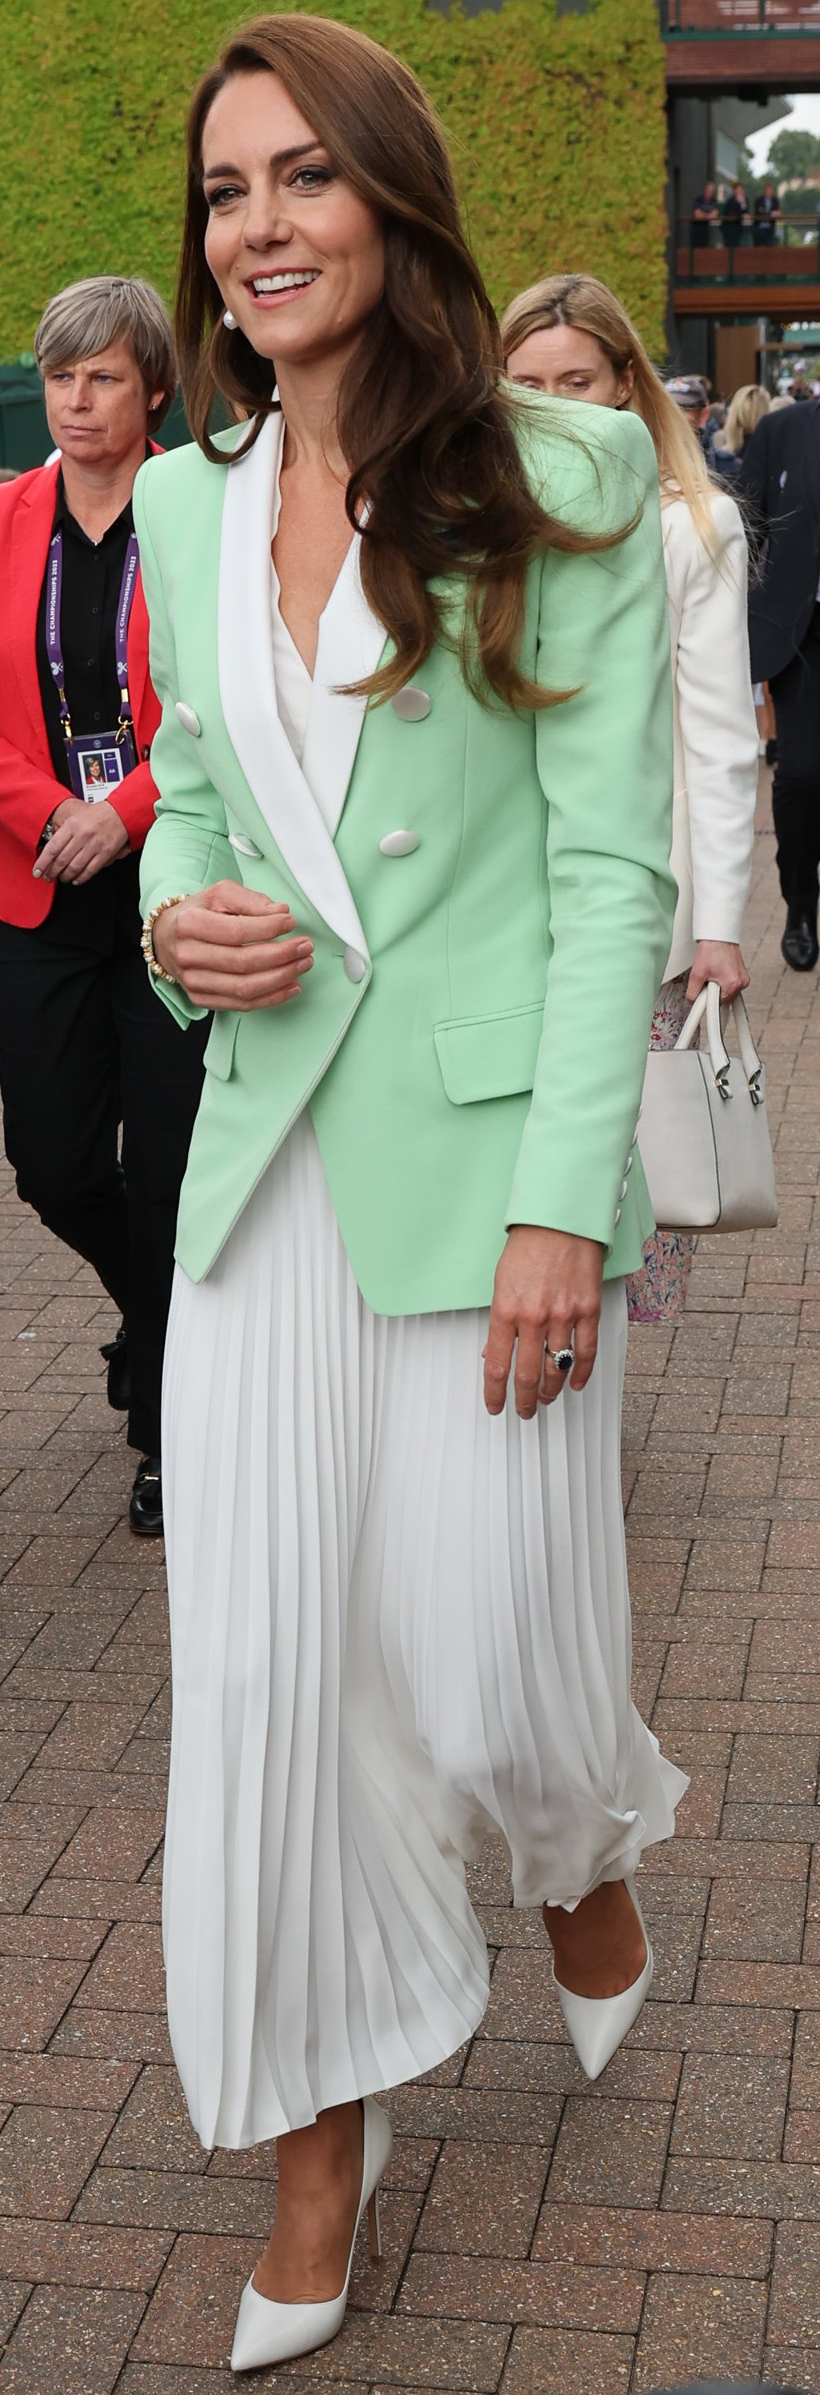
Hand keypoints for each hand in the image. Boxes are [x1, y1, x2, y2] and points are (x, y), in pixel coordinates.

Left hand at [33, 798, 129, 883]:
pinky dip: (82, 878)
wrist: (120, 813)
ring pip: (75, 867)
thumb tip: (51, 852)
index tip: (37, 871)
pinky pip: (90, 870)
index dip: (42, 863)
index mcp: (72, 825)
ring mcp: (94, 845)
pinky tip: (76, 879)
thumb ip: (63, 833)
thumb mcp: (75, 818)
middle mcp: (82, 835)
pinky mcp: (105, 853)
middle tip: (48, 876)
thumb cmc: (98, 815)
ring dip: (66, 876)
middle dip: (52, 872)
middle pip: (62, 860)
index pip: (52, 848)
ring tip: (63, 878)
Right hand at [153, 880, 313, 1010]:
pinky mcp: (201, 999)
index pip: (236, 931)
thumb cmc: (196, 914)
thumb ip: (251, 900)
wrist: (167, 938)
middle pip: (243, 962)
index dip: (268, 928)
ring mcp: (194, 981)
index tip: (290, 922)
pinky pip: (241, 1004)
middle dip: (281, 955)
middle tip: (305, 946)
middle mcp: (188, 956)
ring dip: (281, 978)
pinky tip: (290, 986)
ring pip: (244, 988)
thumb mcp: (219, 894)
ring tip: (302, 964)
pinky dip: (271, 998)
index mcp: (189, 925)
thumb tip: (280, 912)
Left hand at [483, 1224, 603, 1419]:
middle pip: (528, 1375)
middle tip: (523, 1411)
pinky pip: (586, 1352)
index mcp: (505, 1310)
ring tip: (546, 1399)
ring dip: (551, 1391)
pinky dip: (581, 1374)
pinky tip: (575, 1384)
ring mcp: (564, 1315)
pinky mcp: (589, 1310)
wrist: (560, 1219)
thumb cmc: (529, 1244)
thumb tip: (493, 1350)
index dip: (495, 1392)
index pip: (496, 1365)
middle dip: (524, 1400)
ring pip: (557, 1368)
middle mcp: (534, 1317)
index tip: (495, 1405)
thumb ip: (499, 1320)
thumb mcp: (500, 1282)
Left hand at [686, 940, 748, 1004]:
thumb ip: (693, 993)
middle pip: (723, 1000)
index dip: (708, 1001)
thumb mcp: (697, 974)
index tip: (703, 998)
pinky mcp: (743, 975)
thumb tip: (692, 1002)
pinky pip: (731, 985)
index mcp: (732, 985)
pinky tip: (718, 972)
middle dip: (713, 993)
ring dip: (718, 987)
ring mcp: (744, 979)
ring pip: (727, 992)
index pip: (718, 1006)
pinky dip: (723, 981)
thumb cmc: (711, 949)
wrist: (719, 936)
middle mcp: (741, 983)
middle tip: (707, 979)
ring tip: (713, 973)